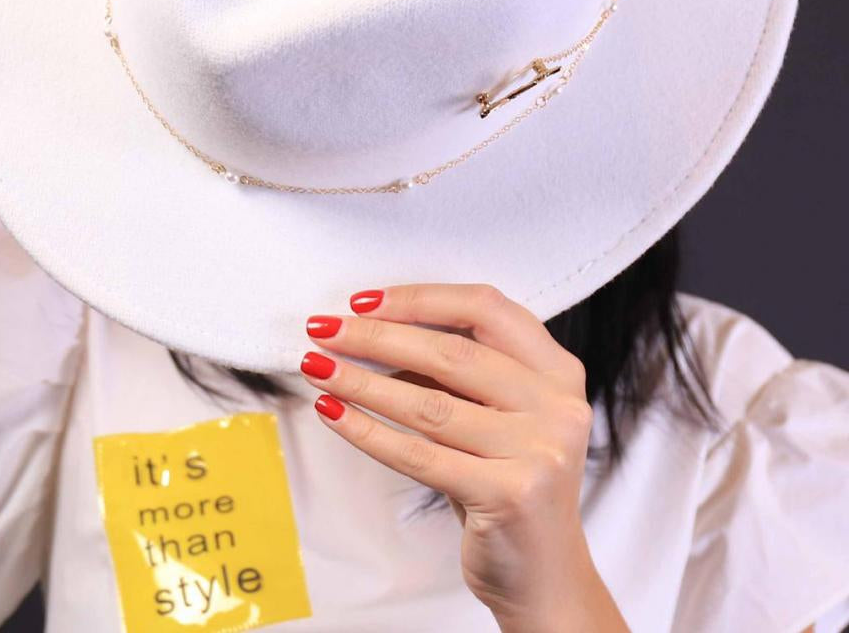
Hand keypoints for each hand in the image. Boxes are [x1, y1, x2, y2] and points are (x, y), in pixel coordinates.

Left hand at [301, 284, 629, 632]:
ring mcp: (541, 450)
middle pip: (452, 352)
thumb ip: (453, 375)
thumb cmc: (505, 482)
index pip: (485, 307)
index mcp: (557, 370)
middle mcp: (558, 404)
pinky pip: (420, 454)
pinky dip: (368, 431)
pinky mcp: (512, 494)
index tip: (364, 301)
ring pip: (430, 403)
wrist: (543, 576)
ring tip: (317, 367)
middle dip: (377, 336)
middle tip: (325, 329)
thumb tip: (369, 336)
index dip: (420, 299)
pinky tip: (334, 413)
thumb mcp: (493, 415)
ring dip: (361, 381)